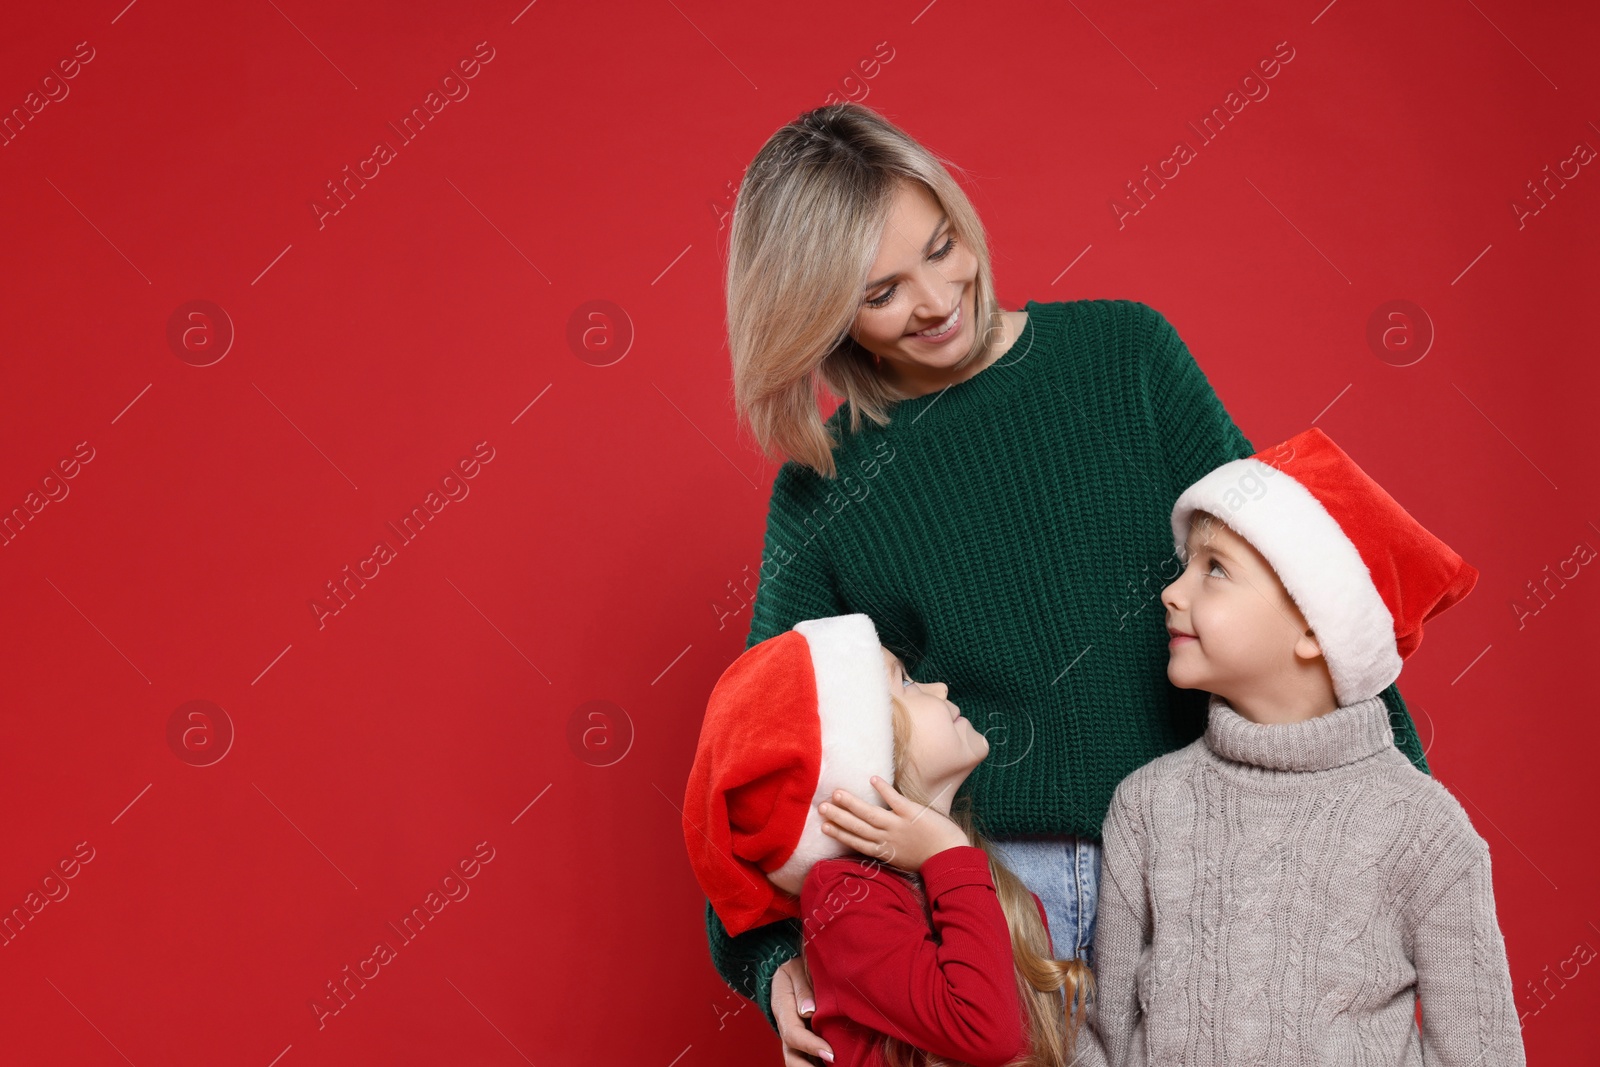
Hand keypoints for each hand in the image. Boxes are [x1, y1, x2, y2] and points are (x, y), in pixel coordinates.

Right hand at [771, 956, 832, 1063]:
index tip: (830, 1054)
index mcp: (783, 1011)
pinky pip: (809, 1060)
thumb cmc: (796, 969)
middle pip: (792, 1059)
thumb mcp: (796, 970)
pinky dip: (820, 1064)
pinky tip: (840, 1064)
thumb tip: (809, 1011)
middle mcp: (786, 1030)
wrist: (790, 974)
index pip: (793, 1035)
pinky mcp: (804, 1043)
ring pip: (799, 1063)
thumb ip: (802, 988)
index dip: (811, 1046)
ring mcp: (794, 1039)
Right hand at [818, 776, 968, 873]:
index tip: (824, 826)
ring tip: (836, 793)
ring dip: (853, 803)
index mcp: (885, 851)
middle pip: (857, 827)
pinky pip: (895, 799)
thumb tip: (873, 842)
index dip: (839, 834)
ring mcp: (899, 825)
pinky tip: (872, 778)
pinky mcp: (912, 813)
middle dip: (838, 817)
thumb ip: (887, 850)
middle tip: (820, 808)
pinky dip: (883, 790)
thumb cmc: (927, 859)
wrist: (951, 857)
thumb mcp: (901, 860)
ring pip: (870, 814)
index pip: (856, 842)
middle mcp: (887, 839)